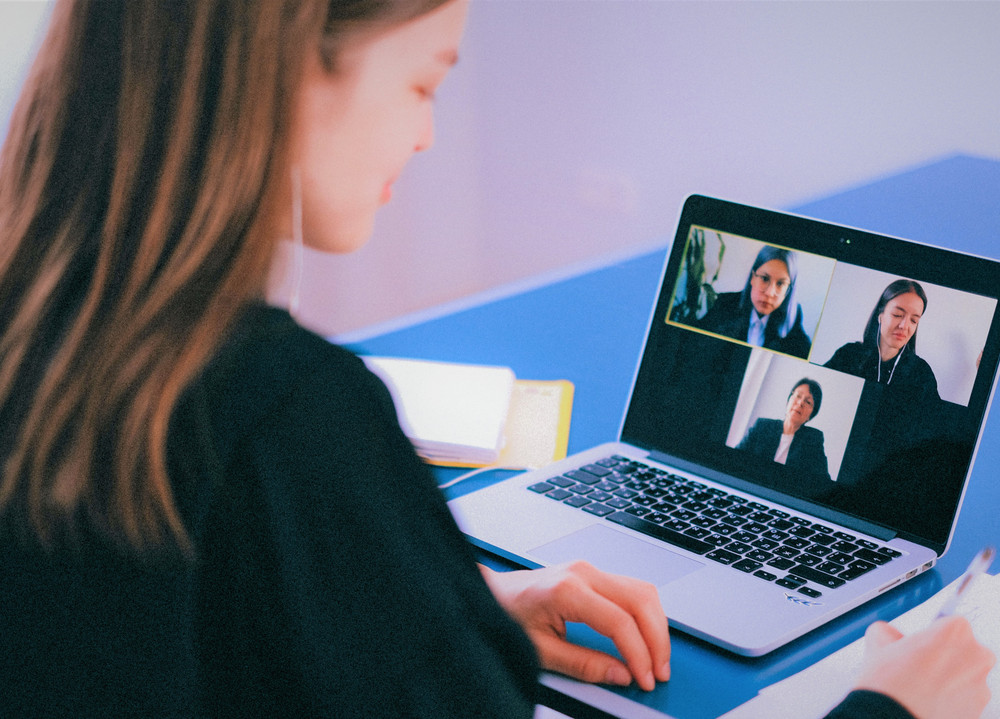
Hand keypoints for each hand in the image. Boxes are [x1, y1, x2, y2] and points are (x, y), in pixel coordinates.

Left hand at [479, 561, 669, 690]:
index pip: (620, 621)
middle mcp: (583, 572)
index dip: (639, 654)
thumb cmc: (508, 615)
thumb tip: (621, 674)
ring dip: (656, 625)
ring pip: (642, 591)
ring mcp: (589, 569)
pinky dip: (645, 614)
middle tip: (659, 671)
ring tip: (656, 658)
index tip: (645, 677)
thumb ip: (583, 664)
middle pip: (640, 601)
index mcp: (567, 590)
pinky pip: (632, 589)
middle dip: (657, 640)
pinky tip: (646, 637)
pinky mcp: (592, 573)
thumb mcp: (541, 650)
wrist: (492, 593)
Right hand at [853, 617, 993, 718]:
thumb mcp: (878, 642)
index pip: (950, 621)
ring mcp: (980, 687)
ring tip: (919, 687)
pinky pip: (964, 699)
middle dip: (944, 654)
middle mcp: (976, 656)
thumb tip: (889, 635)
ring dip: (947, 678)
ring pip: (964, 675)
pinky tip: (926, 701)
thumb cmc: (890, 685)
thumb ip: (889, 631)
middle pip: (963, 648)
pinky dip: (949, 700)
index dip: (931, 633)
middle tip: (918, 664)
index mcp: (956, 631)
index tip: (921, 642)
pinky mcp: (977, 711)